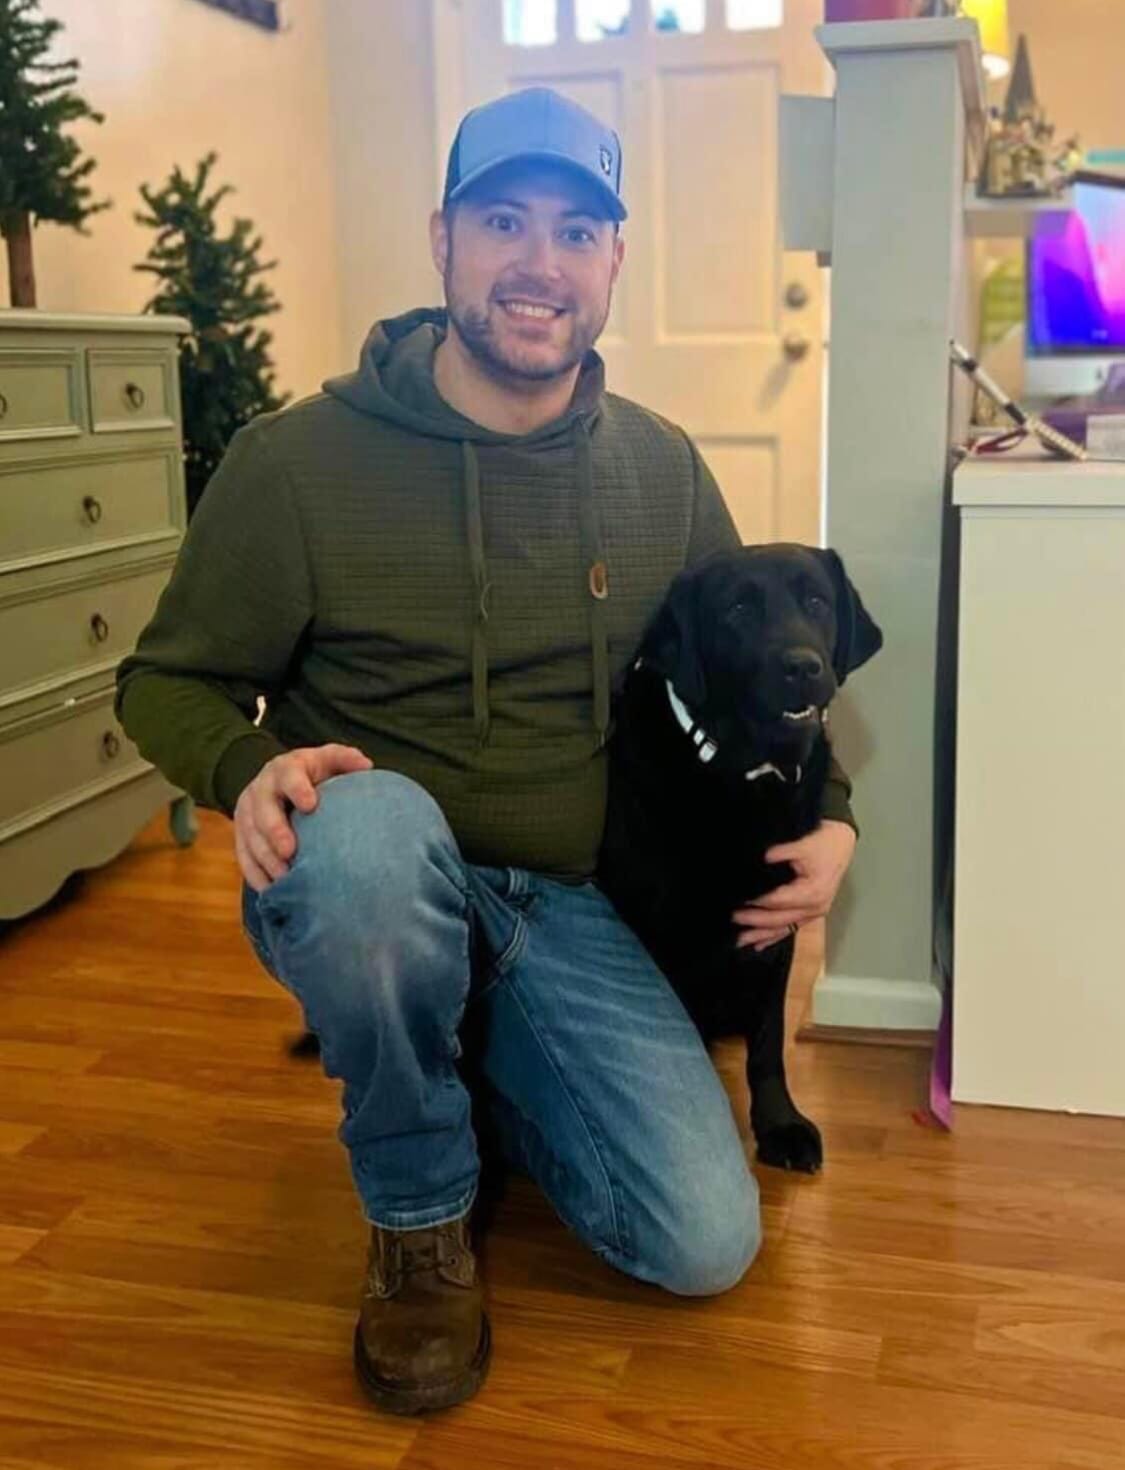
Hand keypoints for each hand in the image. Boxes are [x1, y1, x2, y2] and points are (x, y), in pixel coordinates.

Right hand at [234, 743, 372, 891]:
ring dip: (265, 858)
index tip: (310, 805)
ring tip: (284, 878)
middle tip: (290, 852)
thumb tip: (366, 766)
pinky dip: (256, 874)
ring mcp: (248, 811)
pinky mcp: (240, 832)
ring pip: (250, 835)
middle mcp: (263, 788)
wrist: (280, 780)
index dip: (298, 789)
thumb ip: (346, 760)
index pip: (289, 776)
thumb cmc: (314, 774)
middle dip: (275, 830)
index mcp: (286, 768)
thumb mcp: (329, 760)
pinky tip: (271, 890)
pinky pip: (243, 855)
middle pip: (263, 809)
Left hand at [732, 819, 856, 952]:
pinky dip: (775, 936)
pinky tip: (760, 944)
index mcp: (812, 892)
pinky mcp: (811, 913)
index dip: (757, 902)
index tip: (738, 900)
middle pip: (780, 920)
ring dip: (762, 935)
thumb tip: (763, 858)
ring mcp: (814, 913)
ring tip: (740, 941)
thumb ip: (780, 852)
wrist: (841, 843)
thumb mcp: (802, 844)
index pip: (778, 901)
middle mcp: (815, 907)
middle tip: (733, 919)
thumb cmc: (824, 843)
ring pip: (784, 928)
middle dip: (755, 922)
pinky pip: (791, 928)